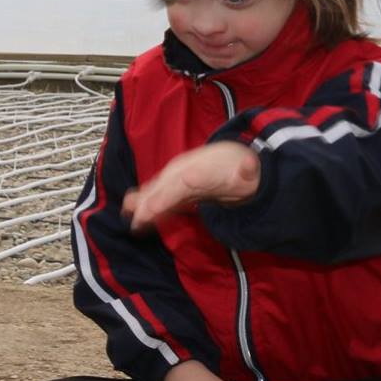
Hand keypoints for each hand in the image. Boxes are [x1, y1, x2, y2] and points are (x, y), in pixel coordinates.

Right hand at [124, 142, 260, 232]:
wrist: (232, 157)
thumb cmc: (239, 170)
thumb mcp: (250, 172)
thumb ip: (249, 169)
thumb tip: (250, 164)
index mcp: (202, 168)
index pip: (179, 183)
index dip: (163, 197)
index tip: (149, 212)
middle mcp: (184, 169)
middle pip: (163, 186)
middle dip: (148, 203)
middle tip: (135, 222)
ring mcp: (176, 176)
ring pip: (156, 188)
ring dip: (141, 202)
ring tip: (129, 217)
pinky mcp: (173, 185)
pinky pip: (156, 193)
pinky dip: (144, 201)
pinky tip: (133, 212)